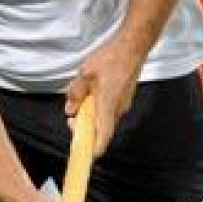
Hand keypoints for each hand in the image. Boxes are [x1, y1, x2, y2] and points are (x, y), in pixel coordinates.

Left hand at [67, 39, 140, 155]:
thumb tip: (70, 110)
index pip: (103, 137)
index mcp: (107, 106)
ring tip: (81, 102)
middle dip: (86, 128)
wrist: (132, 47)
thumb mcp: (85, 75)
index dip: (94, 149)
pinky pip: (110, 111)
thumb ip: (75, 94)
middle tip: (73, 118)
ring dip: (92, 117)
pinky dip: (99, 109)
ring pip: (105, 119)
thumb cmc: (110, 59)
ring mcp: (123, 104)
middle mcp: (118, 110)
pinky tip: (91, 95)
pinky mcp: (125, 98)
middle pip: (101, 130)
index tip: (84, 154)